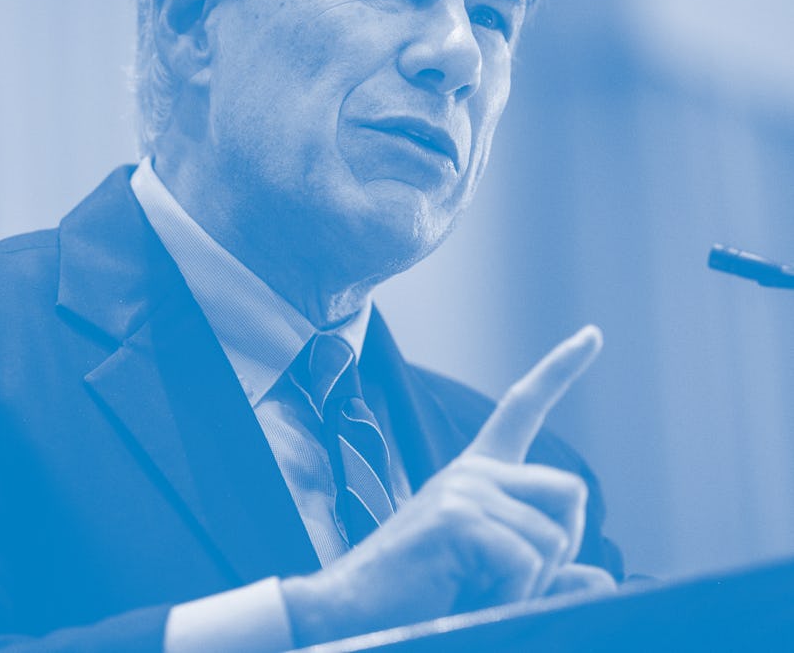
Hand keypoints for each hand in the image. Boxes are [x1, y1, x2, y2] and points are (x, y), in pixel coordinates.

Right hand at [282, 325, 612, 645]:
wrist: (351, 617)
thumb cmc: (421, 601)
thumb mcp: (494, 582)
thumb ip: (547, 576)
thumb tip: (601, 576)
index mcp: (477, 474)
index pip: (522, 408)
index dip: (560, 369)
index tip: (592, 334)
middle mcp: (473, 471)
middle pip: (572, 492)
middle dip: (561, 549)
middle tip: (507, 582)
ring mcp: (465, 488)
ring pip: (555, 539)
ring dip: (527, 587)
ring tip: (471, 592)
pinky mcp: (458, 517)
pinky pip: (526, 563)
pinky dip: (509, 597)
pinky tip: (463, 596)